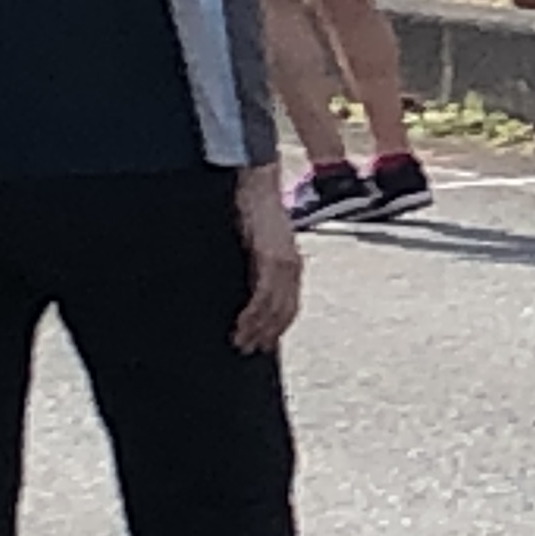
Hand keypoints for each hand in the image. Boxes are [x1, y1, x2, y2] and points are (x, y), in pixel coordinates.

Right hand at [231, 167, 303, 355]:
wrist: (257, 185)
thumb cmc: (254, 212)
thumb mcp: (259, 244)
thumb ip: (258, 266)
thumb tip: (246, 288)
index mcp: (291, 265)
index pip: (289, 305)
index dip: (277, 327)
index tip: (263, 345)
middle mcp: (293, 267)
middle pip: (285, 312)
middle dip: (267, 334)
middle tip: (248, 350)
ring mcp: (286, 264)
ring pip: (275, 308)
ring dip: (258, 329)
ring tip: (241, 343)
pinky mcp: (273, 258)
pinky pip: (264, 295)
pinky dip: (254, 314)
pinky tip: (241, 325)